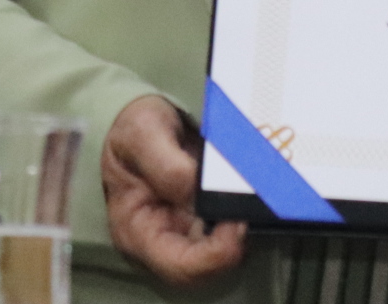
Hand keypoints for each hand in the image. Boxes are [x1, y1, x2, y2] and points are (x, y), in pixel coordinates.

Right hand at [102, 94, 247, 285]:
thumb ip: (166, 165)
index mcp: (137, 231)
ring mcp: (184, 230)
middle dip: (233, 246)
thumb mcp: (141, 134)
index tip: (236, 224)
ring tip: (255, 198)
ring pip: (222, 252)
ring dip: (242, 231)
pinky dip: (243, 214)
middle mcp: (162, 239)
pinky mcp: (203, 217)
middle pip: (205, 268)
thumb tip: (195, 191)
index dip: (214, 256)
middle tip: (250, 212)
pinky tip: (253, 192)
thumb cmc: (133, 129)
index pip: (179, 267)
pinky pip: (228, 229)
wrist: (142, 119)